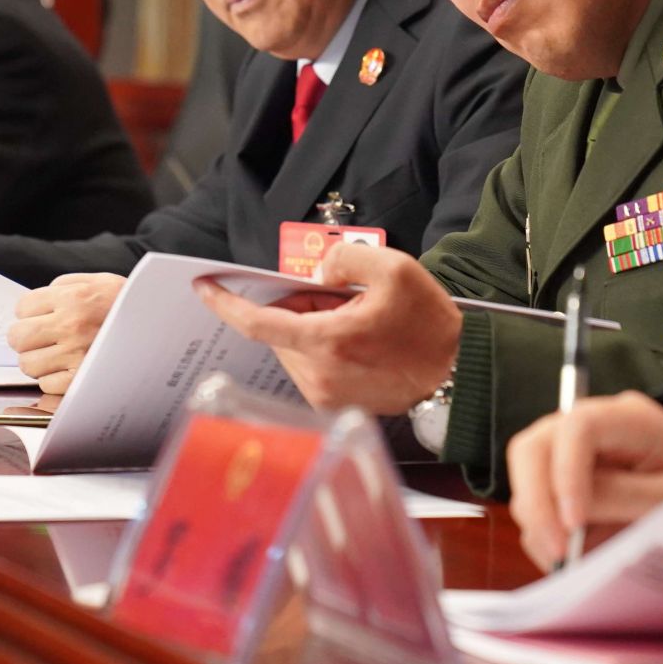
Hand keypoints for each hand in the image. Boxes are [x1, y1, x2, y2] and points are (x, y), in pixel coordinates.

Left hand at [7, 272, 125, 394]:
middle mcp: (71, 325)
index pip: (22, 307)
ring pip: (28, 364)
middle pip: (18, 337)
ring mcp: (76, 354)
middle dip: (25, 337)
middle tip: (41, 337)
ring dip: (39, 360)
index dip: (29, 312)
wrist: (164, 327)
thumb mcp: (101, 281)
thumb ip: (66, 285)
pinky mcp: (82, 379)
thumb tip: (38, 300)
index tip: (40, 316)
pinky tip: (70, 367)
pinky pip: (47, 384)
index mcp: (73, 298)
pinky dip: (54, 378)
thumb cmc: (132, 305)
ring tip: (58, 353)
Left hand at [192, 242, 461, 412]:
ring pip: (293, 350)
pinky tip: (357, 342)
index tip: (204, 287)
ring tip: (357, 320)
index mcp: (327, 341)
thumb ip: (346, 258)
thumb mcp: (395, 269)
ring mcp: (325, 395)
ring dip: (310, 329)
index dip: (226, 303)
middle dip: (298, 307)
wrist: (459, 373)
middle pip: (280, 332)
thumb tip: (317, 272)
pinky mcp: (335, 406)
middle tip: (339, 296)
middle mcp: (318, 375)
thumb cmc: (430, 324)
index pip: (258, 323)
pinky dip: (321, 348)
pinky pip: (309, 368)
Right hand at [506, 391, 662, 571]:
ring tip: (572, 562)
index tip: (574, 524)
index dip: (566, 473)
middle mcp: (589, 424)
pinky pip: (534, 505)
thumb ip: (629, 499)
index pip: (578, 427)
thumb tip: (571, 518)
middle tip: (557, 552)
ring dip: (540, 524)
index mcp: (629, 417)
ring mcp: (569, 450)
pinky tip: (573, 558)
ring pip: (526, 479)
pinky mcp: (561, 480)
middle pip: (533, 447)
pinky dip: (544, 535)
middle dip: (536, 502)